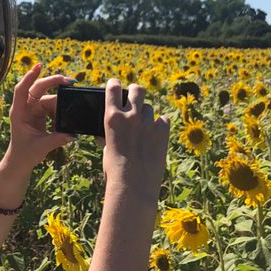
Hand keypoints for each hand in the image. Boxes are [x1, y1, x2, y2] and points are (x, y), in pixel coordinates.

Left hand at [6, 62, 76, 171]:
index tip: (39, 66)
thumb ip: (57, 139)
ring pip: (49, 98)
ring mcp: (32, 110)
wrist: (20, 161)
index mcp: (19, 112)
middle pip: (39, 89)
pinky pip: (52, 106)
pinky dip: (60, 110)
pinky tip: (67, 115)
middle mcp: (25, 108)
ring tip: (72, 108)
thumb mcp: (42, 147)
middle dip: (54, 82)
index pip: (22, 89)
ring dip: (61, 102)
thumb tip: (72, 134)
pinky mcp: (39, 114)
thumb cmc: (25, 153)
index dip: (29, 77)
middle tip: (70, 81)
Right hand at [101, 78, 169, 198]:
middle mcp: (130, 115)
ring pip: (149, 108)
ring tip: (144, 131)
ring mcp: (148, 122)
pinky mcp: (163, 130)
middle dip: (136, 92)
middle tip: (135, 99)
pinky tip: (155, 137)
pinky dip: (160, 126)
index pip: (113, 87)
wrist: (133, 185)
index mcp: (111, 117)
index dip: (115, 84)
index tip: (116, 85)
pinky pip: (163, 120)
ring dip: (147, 115)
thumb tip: (107, 133)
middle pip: (137, 89)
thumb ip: (110, 134)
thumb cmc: (115, 170)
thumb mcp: (107, 149)